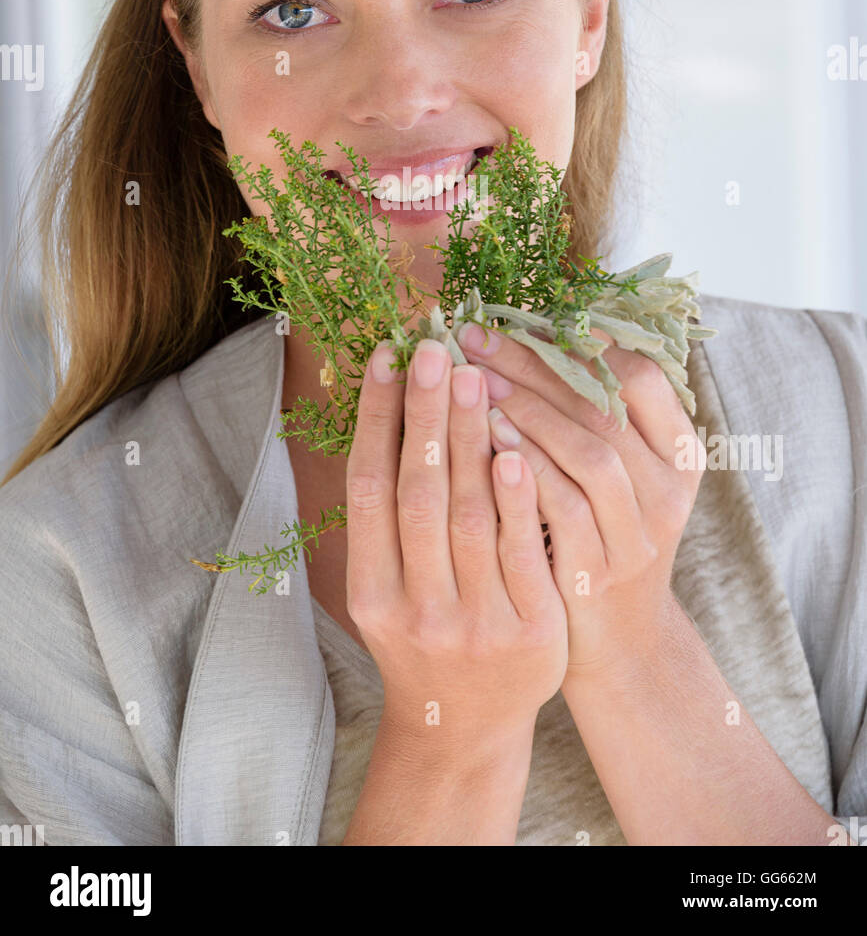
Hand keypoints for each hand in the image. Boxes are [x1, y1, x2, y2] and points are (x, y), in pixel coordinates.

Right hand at [345, 337, 568, 757]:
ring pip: (469, 515)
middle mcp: (414, 608)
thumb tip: (392, 407)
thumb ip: (390, 517)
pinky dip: (517, 497)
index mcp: (370, 590)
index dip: (375, 417)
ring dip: (470, 440)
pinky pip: (523, 552)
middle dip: (425, 413)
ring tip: (475, 376)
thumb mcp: (389, 587)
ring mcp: (473, 623)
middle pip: (417, 492)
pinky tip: (515, 446)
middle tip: (436, 347)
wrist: (466, 728)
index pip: (368, 487)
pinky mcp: (530, 633)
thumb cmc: (425, 635)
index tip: (387, 356)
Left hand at [455, 321, 706, 688]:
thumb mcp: (614, 474)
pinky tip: (482, 442)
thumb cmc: (596, 535)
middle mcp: (670, 490)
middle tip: (475, 340)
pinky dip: (523, 469)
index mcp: (679, 451)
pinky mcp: (601, 572)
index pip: (639, 374)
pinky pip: (563, 508)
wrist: (615, 642)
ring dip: (528, 411)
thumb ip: (587, 414)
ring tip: (472, 382)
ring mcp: (640, 535)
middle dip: (535, 366)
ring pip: (590, 452)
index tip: (517, 317)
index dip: (576, 342)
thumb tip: (525, 331)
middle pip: (605, 406)